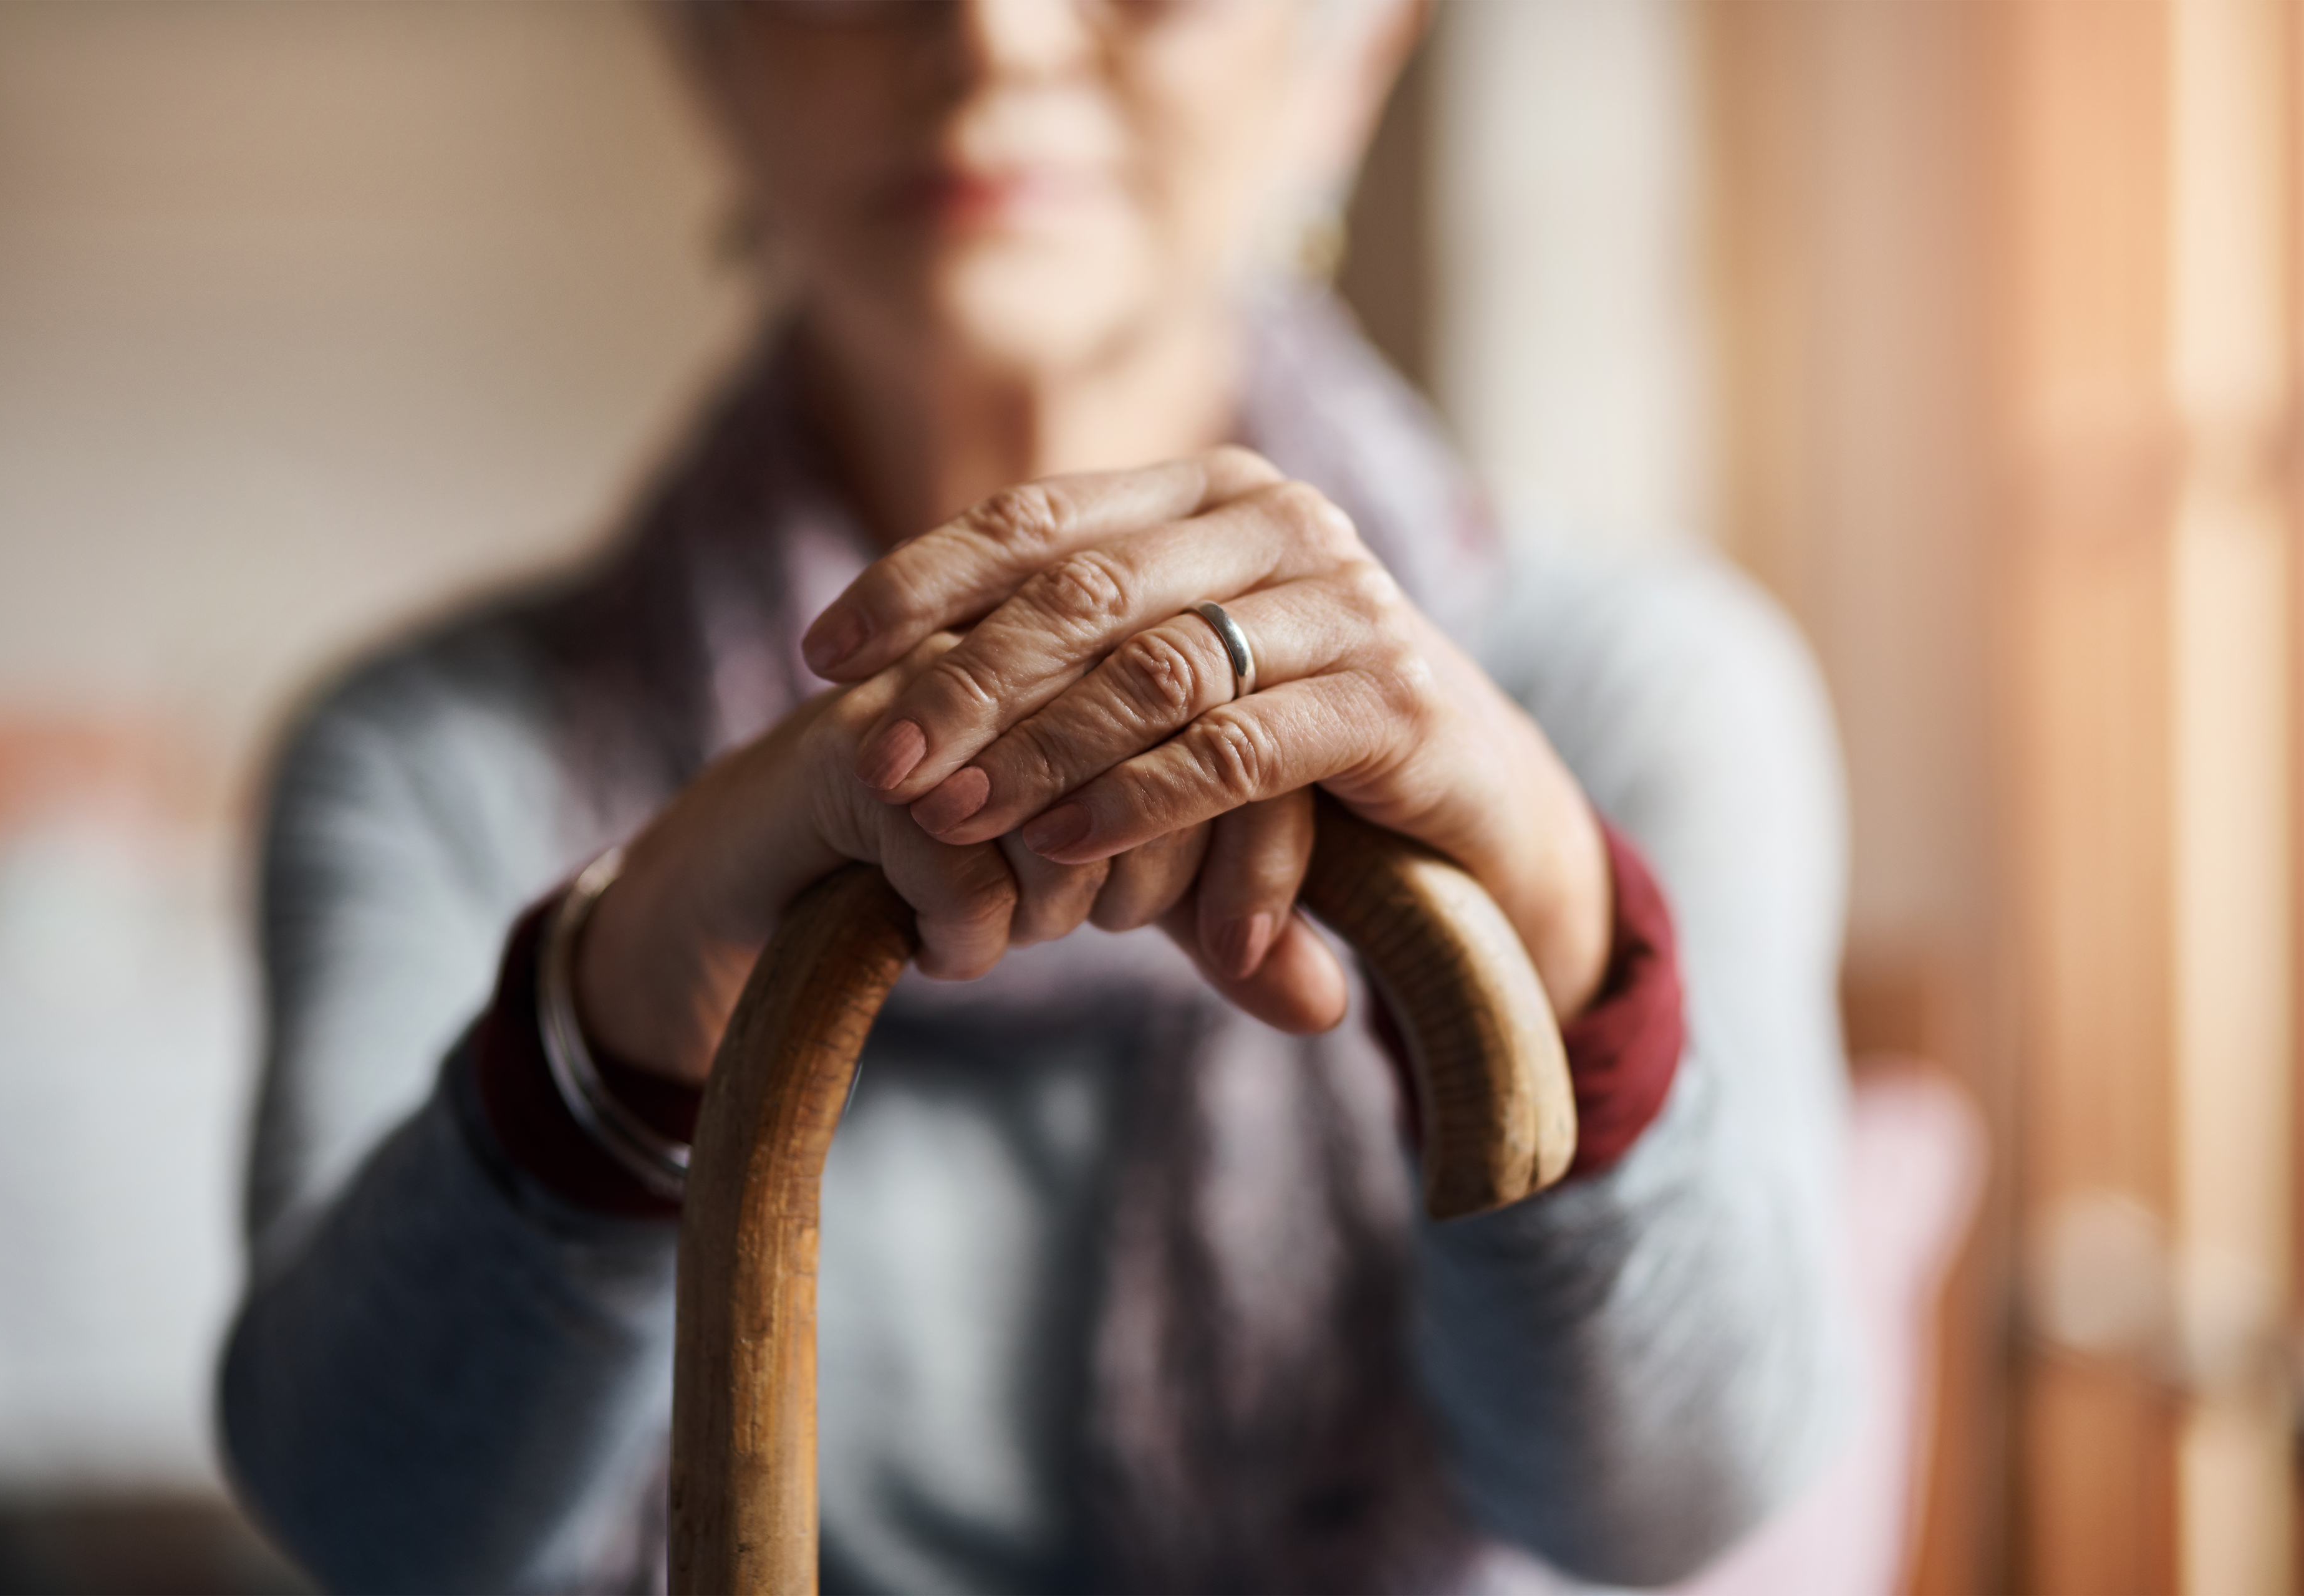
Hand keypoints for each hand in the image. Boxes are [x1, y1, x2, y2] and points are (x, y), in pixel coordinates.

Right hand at [571, 634, 1341, 1084]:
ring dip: (1058, 907)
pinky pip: (965, 865)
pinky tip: (947, 951)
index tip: (1232, 945)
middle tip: (1096, 927)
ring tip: (1021, 933)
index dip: (1261, 857)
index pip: (1250, 728)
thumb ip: (1231, 931)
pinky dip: (970, 936)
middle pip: (1175, 762)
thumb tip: (1333, 1006)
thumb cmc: (960, 864)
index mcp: (1117, 635)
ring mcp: (942, 683)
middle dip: (1156, 883)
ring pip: (1072, 813)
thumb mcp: (1121, 892)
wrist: (761, 880)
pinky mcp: (858, 753)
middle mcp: (1036, 638)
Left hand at [800, 448, 1614, 1023]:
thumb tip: (874, 691)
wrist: (1480, 814)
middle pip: (1083, 590)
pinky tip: (1061, 844)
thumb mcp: (1172, 690)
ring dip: (1037, 749)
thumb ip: (1065, 668)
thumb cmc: (1295, 749)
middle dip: (962, 681)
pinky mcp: (1392, 700)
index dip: (919, 579)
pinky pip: (1237, 749)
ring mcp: (1347, 602)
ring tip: (951, 815)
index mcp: (1212, 493)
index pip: (1038, 517)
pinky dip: (1139, 800)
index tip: (823, 654)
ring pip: (1154, 667)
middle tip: (875, 760)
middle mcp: (1281, 521)